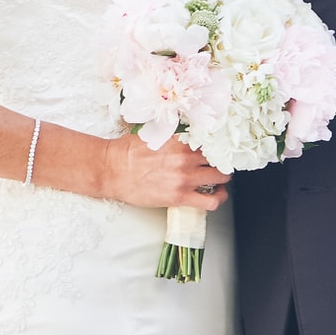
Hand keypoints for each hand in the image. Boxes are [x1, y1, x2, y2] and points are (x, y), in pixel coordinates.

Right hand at [99, 131, 230, 212]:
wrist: (112, 170)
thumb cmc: (128, 152)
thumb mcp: (154, 134)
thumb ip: (175, 135)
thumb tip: (188, 133)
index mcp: (181, 140)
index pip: (213, 140)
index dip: (219, 145)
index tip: (221, 148)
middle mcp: (186, 158)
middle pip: (219, 158)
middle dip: (222, 161)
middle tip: (220, 164)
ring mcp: (184, 178)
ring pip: (220, 178)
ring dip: (223, 179)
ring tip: (220, 180)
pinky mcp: (180, 197)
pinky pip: (211, 201)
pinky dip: (218, 199)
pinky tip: (216, 196)